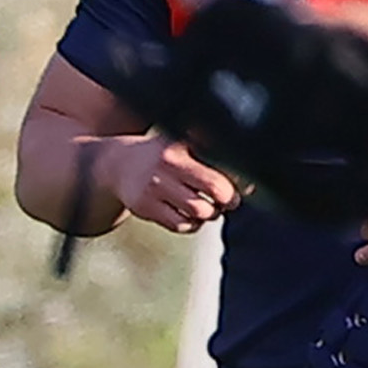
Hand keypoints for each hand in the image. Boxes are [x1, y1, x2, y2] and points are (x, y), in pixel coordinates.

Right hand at [111, 136, 238, 233]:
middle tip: (228, 200)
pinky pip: (182, 225)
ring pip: (201, 210)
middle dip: (230, 199)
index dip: (240, 177)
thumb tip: (251, 185)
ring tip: (207, 207)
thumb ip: (215, 156)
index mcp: (184, 142)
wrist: (116, 164)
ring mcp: (155, 185)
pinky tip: (189, 215)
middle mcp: (169, 161)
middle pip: (218, 188)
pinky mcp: (145, 206)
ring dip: (211, 213)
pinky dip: (192, 224)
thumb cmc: (165, 156)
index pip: (224, 160)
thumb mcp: (185, 143)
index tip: (244, 183)